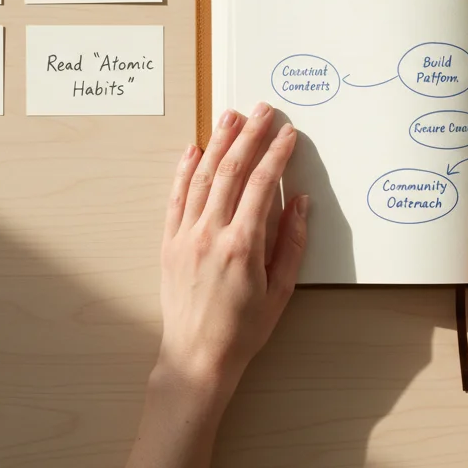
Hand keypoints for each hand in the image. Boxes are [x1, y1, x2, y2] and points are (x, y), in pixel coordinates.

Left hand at [156, 103, 308, 410]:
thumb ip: (291, 242)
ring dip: (218, 143)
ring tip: (231, 117)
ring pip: (201, 177)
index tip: (288, 134)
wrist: (197, 357)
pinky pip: (176, 198)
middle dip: (249, 136)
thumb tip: (298, 202)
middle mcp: (210, 235)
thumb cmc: (243, 330)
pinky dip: (184, 170)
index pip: (260, 185)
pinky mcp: (169, 244)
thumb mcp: (281, 290)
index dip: (276, 154)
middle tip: (263, 110)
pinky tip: (194, 149)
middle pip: (230, 171)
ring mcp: (185, 237)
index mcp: (242, 245)